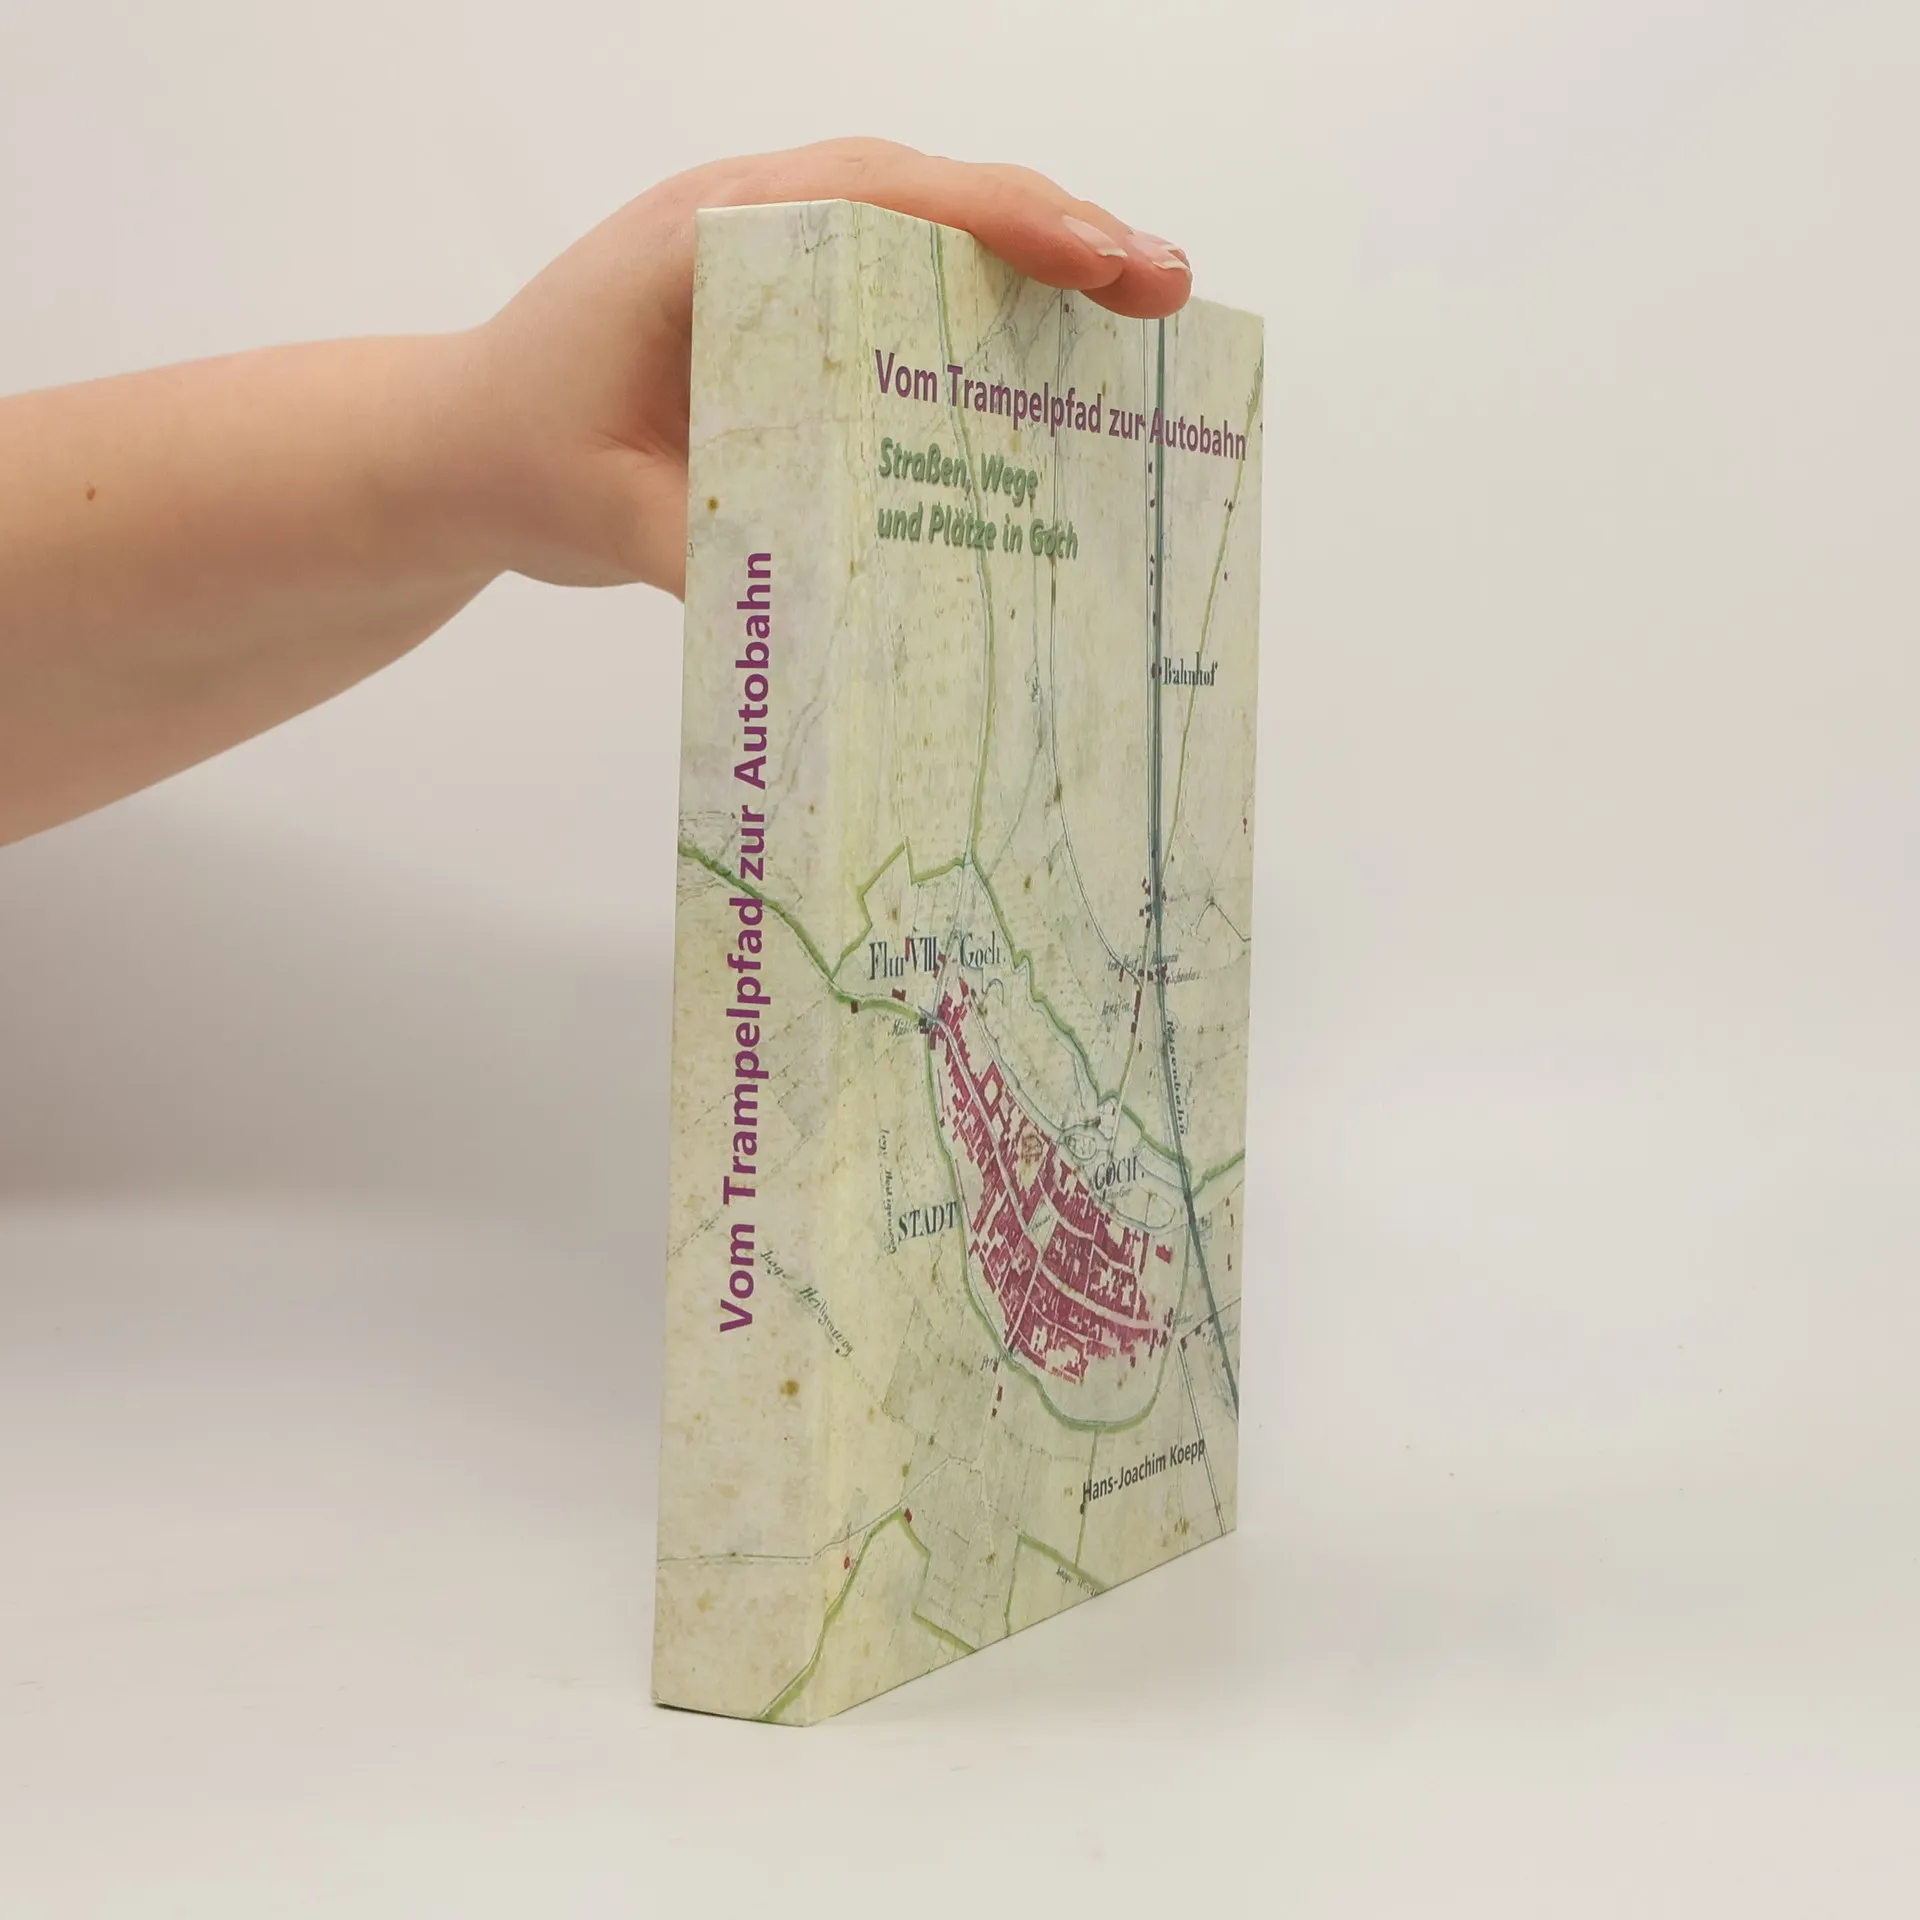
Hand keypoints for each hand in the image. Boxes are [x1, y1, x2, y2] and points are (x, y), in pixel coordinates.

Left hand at [459, 138, 1193, 596]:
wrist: (459, 451)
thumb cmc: (518, 454)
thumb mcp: (597, 512)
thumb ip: (700, 548)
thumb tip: (834, 608)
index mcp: (705, 238)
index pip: (873, 194)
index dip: (995, 218)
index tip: (1093, 258)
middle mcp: (754, 228)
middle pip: (929, 200)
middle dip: (1057, 235)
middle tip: (1165, 287)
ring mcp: (780, 270)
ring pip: (932, 241)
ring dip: (1041, 272)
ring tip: (1148, 313)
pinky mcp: (794, 327)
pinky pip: (908, 299)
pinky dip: (990, 321)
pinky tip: (1062, 372)